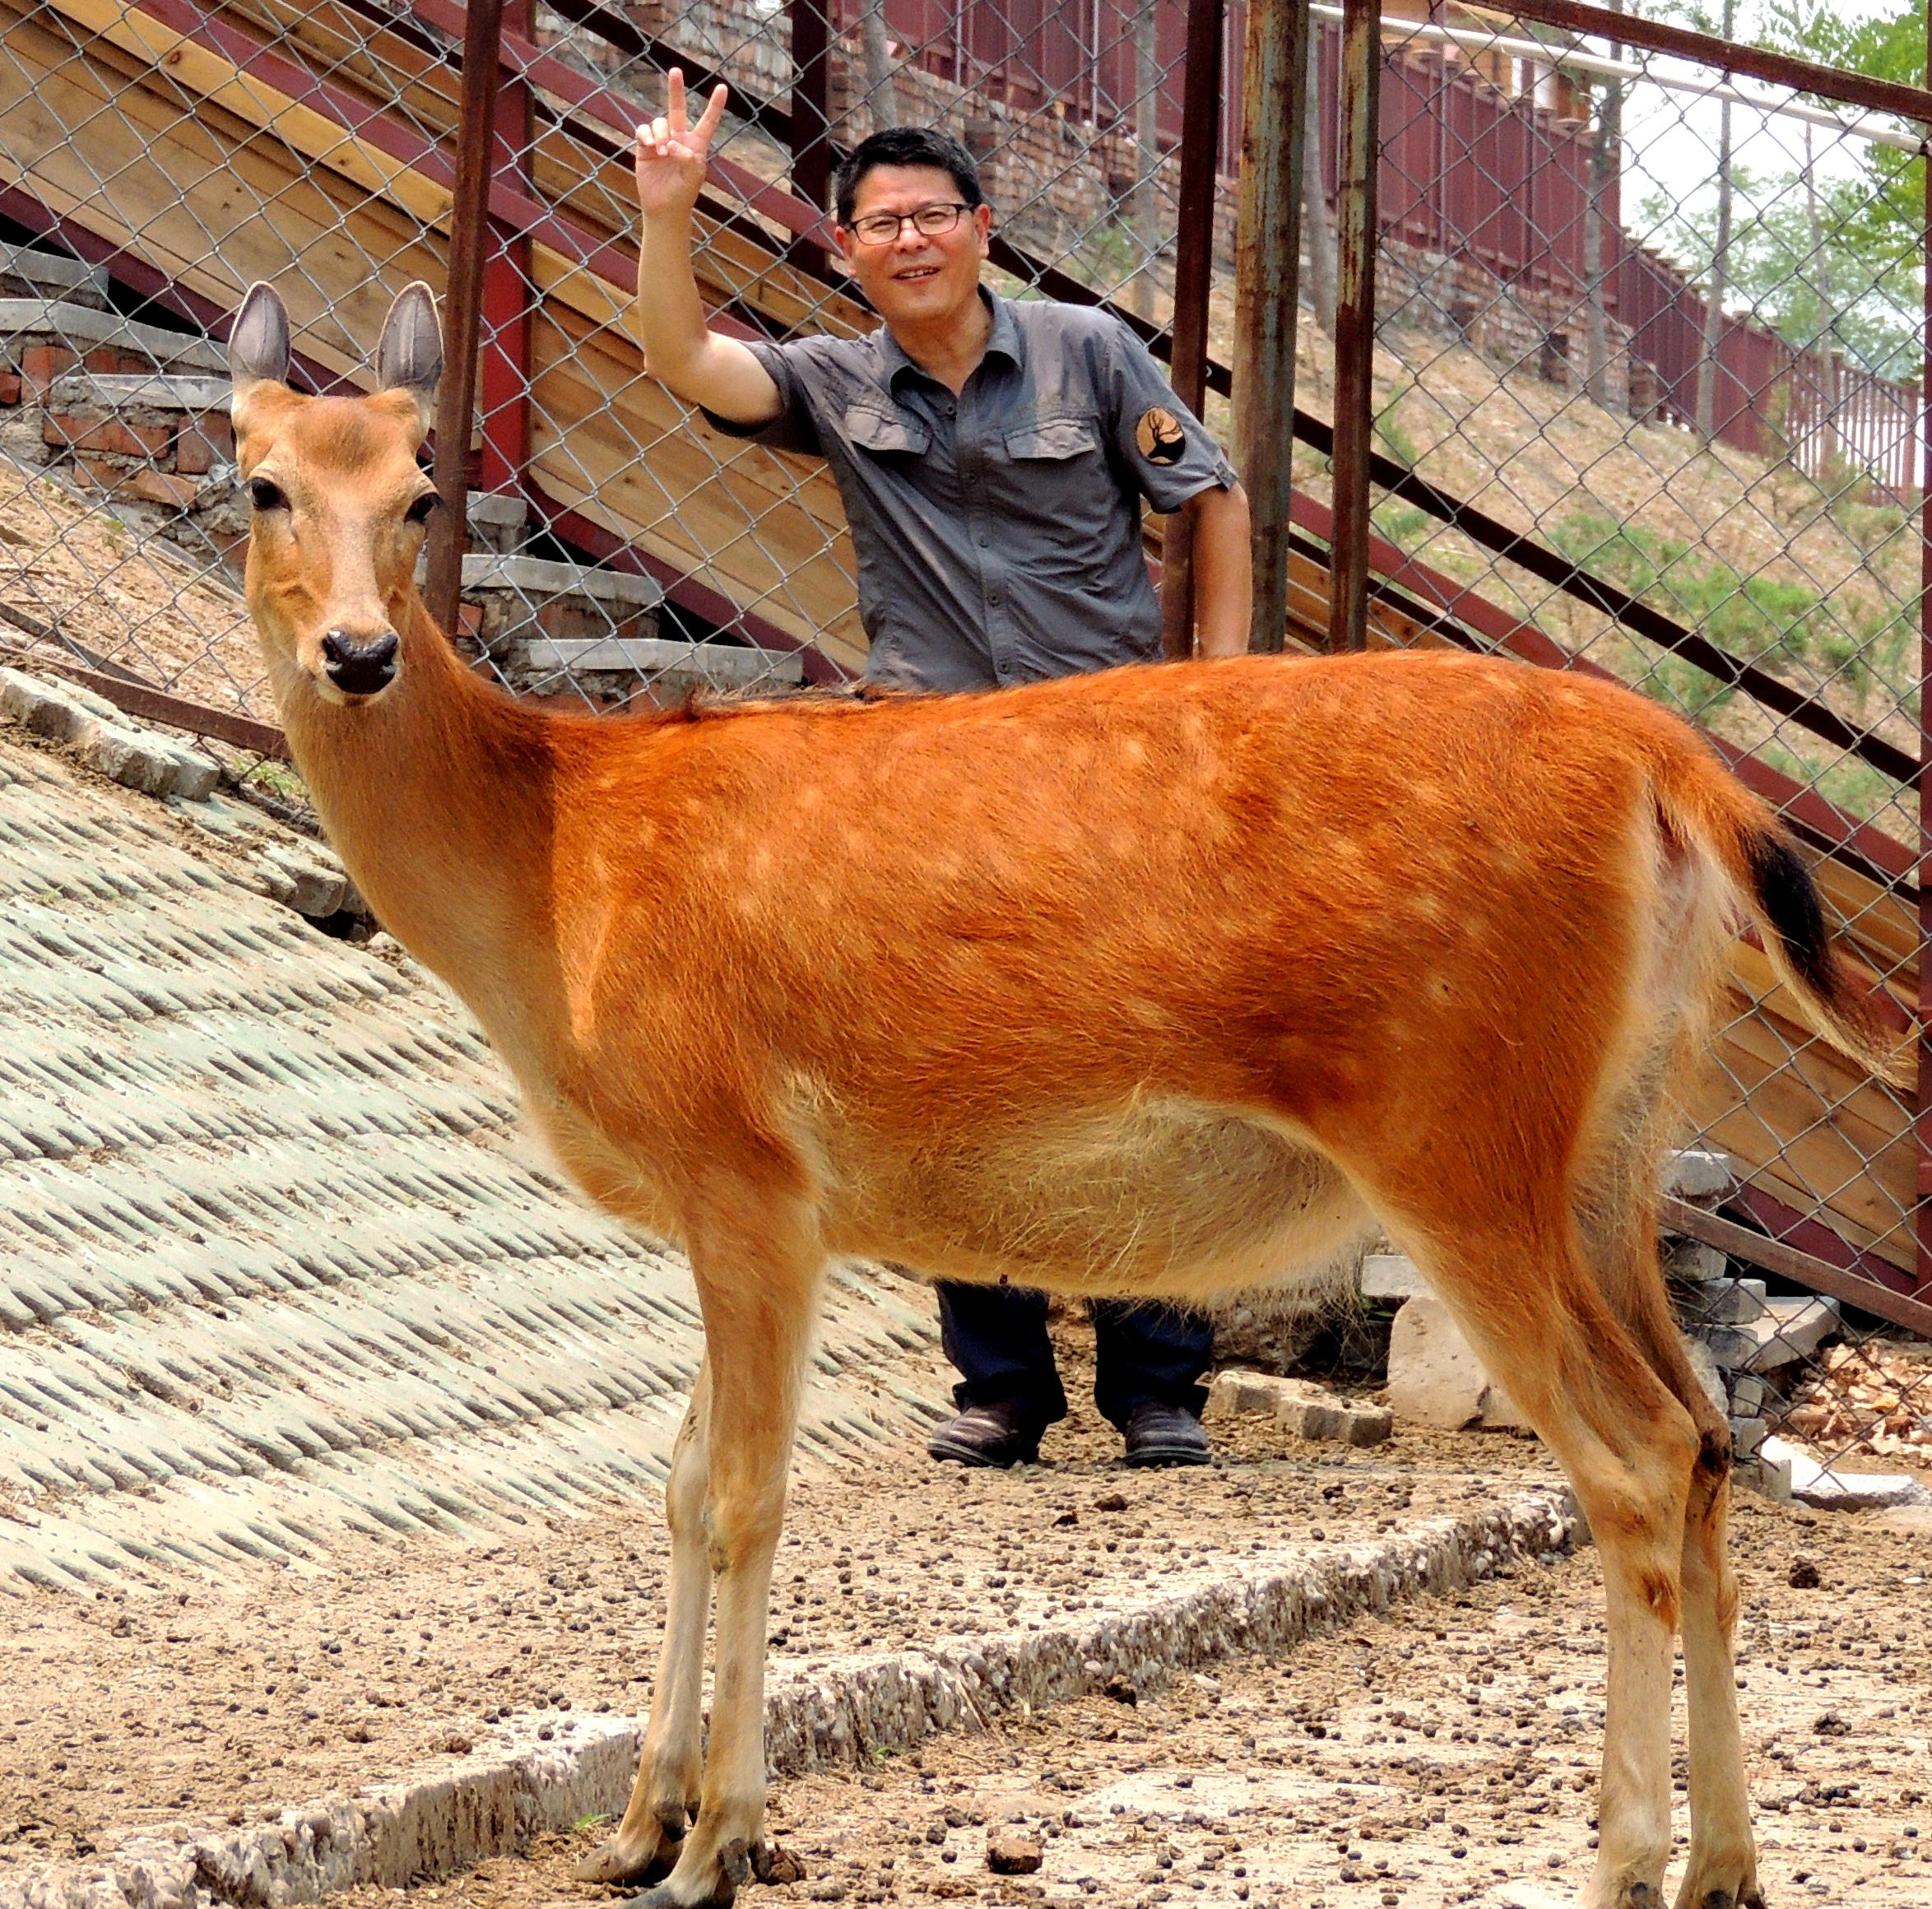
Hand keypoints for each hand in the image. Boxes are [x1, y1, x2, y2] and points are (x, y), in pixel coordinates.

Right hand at [635, 68, 727, 221]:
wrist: (663, 208)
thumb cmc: (682, 194)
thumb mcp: (692, 177)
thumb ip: (689, 158)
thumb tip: (674, 144)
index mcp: (696, 145)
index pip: (707, 122)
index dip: (715, 106)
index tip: (723, 88)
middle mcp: (679, 139)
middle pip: (677, 108)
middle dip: (676, 89)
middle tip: (675, 70)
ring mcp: (661, 141)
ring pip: (659, 122)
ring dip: (660, 134)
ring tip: (662, 151)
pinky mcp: (645, 147)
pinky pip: (643, 131)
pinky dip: (647, 136)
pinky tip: (651, 146)